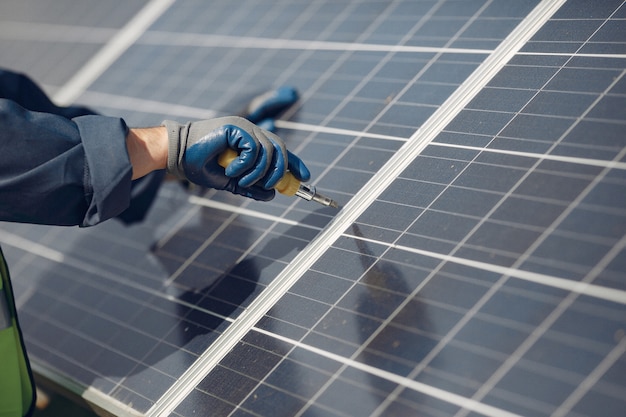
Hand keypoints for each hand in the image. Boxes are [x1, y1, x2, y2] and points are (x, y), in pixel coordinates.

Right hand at [163, 116, 309, 200]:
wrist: (176, 155)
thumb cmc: (199, 165)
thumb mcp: (230, 181)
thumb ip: (250, 186)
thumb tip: (271, 195)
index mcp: (251, 141)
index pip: (280, 150)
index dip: (295, 163)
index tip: (305, 178)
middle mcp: (251, 131)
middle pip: (280, 150)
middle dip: (279, 173)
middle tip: (269, 187)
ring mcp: (244, 127)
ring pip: (269, 152)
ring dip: (257, 173)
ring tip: (240, 180)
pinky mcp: (236, 127)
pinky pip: (254, 149)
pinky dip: (246, 165)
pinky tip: (232, 170)